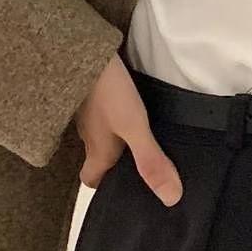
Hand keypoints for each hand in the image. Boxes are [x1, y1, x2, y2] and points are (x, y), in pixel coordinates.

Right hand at [74, 53, 183, 205]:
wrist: (80, 51)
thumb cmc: (108, 94)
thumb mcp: (134, 127)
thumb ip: (151, 160)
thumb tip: (171, 199)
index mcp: (97, 151)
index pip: (91, 180)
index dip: (104, 186)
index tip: (122, 186)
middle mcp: (86, 135)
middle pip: (96, 156)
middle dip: (114, 160)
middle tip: (139, 157)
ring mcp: (83, 112)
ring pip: (98, 132)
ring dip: (115, 134)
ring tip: (140, 131)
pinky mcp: (85, 91)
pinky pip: (96, 110)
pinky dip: (109, 112)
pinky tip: (125, 104)